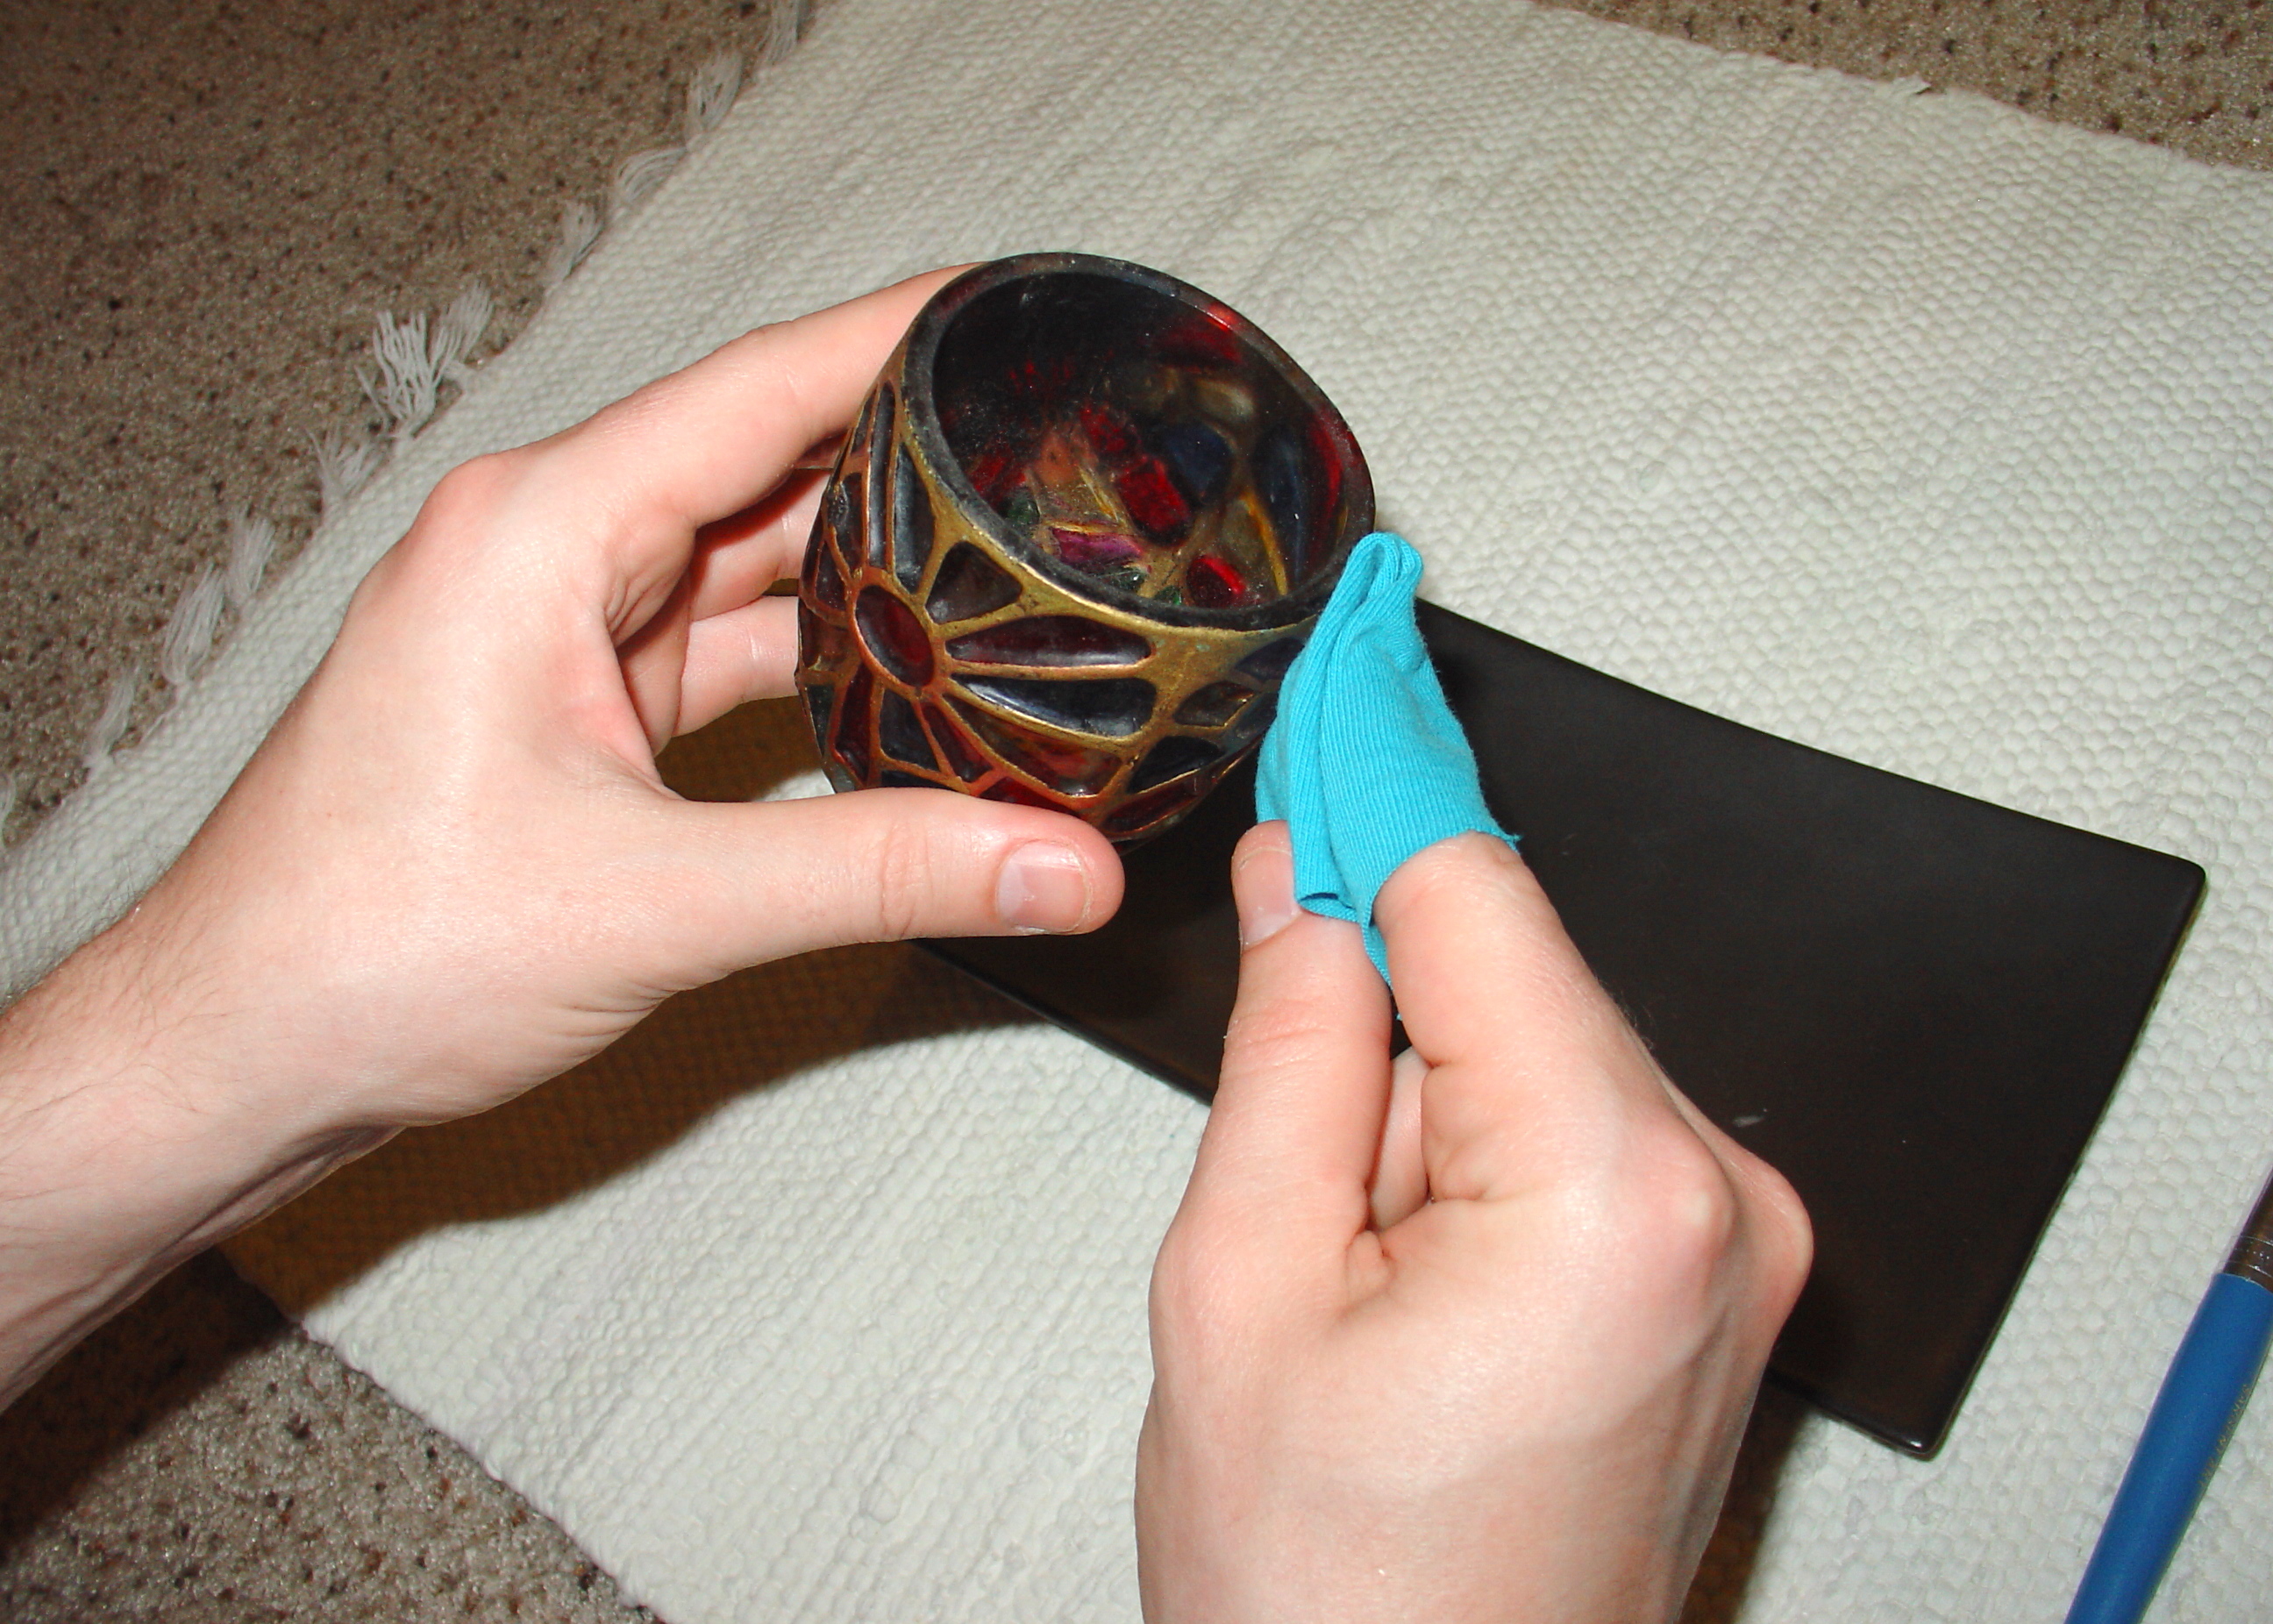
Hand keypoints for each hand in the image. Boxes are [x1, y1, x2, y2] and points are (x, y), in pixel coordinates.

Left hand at [0, 270, 1122, 1401]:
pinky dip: (821, 661)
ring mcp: (556, 626)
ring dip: (874, 571)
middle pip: (767, 465)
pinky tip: (915, 676)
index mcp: (540, 532)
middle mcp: (545, 551)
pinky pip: (725, 648)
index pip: (757, 390)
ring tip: (1019, 561)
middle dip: (912, 457)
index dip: (898, 339)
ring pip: (752, 563)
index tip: (1014, 311)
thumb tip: (1057, 864)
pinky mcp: (572, 703)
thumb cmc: (366, 948)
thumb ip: (879, 873)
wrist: (243, 1052)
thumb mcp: (658, 903)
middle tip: (1057, 455)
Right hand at [1137, 825, 1808, 1622]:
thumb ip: (1288, 1048)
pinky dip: (1476, 1152)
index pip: (1478, 889)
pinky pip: (1581, 1130)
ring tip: (1348, 1274)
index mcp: (1611, 1190)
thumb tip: (1296, 877)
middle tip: (1276, 1123)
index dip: (1371, 790)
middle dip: (1379, 999)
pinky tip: (1406, 1279)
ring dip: (1420, 1099)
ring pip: (1540, 1047)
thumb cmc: (1330, 1597)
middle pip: (1516, 966)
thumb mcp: (1241, 1290)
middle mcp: (1723, 1199)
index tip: (1325, 683)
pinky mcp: (1725, 1278)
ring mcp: (1745, 1245)